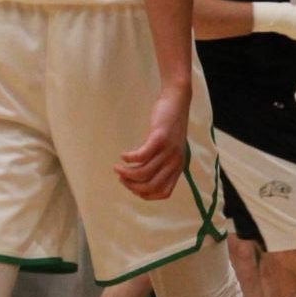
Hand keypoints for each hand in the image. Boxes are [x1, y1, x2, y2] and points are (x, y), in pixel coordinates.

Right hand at [116, 81, 189, 200]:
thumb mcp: (171, 149)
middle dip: (132, 186)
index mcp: (178, 167)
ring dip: (126, 173)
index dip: (146, 195)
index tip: (133, 188)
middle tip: (121, 178)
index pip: (163, 193)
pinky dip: (129, 158)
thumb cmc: (171, 126)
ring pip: (143, 173)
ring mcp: (167, 151)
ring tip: (117, 168)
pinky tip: (123, 155)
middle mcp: (174, 162)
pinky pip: (140, 156)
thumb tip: (143, 178)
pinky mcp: (159, 139)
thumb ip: (162, 163)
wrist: (177, 101)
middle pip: (150, 186)